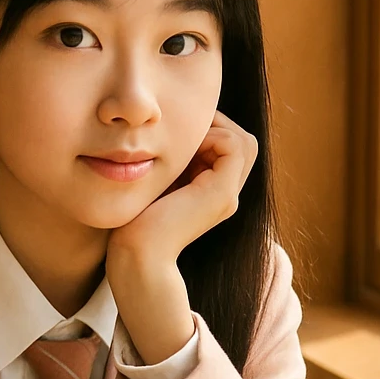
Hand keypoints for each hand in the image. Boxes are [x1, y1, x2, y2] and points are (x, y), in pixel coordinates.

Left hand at [107, 107, 258, 269]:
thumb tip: (172, 127)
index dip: (209, 129)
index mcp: (213, 192)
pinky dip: (213, 136)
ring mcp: (227, 196)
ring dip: (216, 129)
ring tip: (185, 140)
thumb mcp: (158, 180)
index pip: (230, 146)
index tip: (176, 135)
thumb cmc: (135, 220)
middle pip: (243, 142)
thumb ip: (173, 160)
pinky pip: (234, 146)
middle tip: (183, 131)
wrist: (136, 253)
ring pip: (244, 142)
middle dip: (217, 125)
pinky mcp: (221, 194)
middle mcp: (226, 194)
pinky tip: (185, 149)